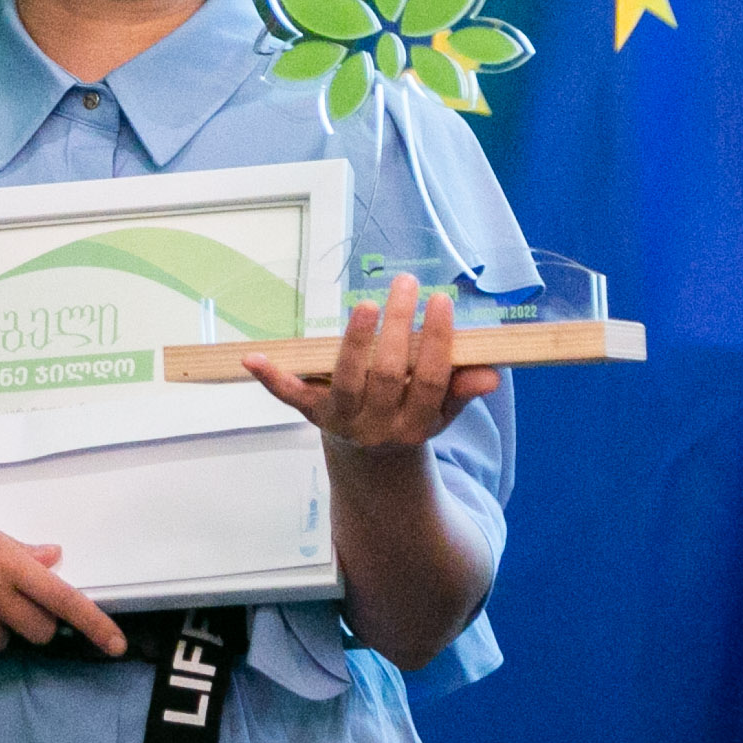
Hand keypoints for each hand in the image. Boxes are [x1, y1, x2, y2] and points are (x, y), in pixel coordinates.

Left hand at [243, 275, 500, 455]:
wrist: (370, 457)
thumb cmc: (411, 415)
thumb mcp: (441, 410)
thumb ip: (462, 391)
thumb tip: (491, 376)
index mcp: (416, 426)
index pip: (429, 380)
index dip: (436, 341)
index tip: (441, 301)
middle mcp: (377, 427)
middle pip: (387, 375)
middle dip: (397, 329)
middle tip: (405, 284)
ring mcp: (341, 421)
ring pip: (345, 380)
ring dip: (353, 342)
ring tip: (366, 304)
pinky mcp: (312, 412)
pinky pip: (290, 397)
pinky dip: (271, 378)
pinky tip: (252, 358)